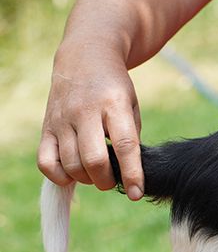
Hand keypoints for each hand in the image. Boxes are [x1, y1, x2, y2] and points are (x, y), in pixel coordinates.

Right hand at [37, 47, 143, 199]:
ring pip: (71, 165)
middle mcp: (85, 112)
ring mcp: (62, 119)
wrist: (84, 58)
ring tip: (96, 174)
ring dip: (86, 179)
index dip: (131, 174)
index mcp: (114, 104)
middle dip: (106, 181)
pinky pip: (45, 161)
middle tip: (113, 181)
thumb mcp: (132, 106)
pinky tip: (72, 172)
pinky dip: (59, 176)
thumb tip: (129, 174)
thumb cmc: (114, 88)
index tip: (136, 193)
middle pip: (94, 160)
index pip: (124, 145)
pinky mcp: (46, 126)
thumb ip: (131, 137)